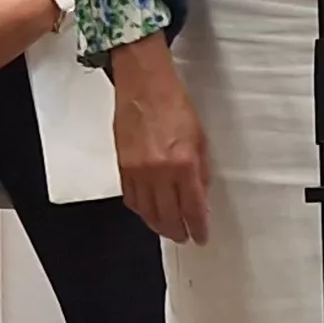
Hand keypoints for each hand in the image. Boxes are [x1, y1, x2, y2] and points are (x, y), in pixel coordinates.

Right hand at [109, 38, 210, 242]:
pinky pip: (131, 199)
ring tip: (168, 229)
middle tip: (184, 237)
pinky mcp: (122, 167)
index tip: (201, 235)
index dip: (198, 227)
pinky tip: (149, 212)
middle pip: (168, 216)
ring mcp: (137, 171)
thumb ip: (201, 170)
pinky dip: (141, 210)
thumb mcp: (200, 137)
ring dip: (159, 225)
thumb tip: (201, 195)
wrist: (144, 86)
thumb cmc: (173, 104)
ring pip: (147, 212)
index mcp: (183, 163)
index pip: (192, 208)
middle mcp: (159, 172)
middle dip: (178, 231)